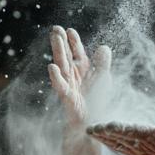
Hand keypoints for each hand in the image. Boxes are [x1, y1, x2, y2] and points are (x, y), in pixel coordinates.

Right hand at [47, 25, 111, 154]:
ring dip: (58, 52)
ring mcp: (69, 86)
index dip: (74, 42)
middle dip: (61, 42)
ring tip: (55, 38)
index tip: (69, 30)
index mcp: (82, 70)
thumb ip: (102, 64)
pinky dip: (56, 77)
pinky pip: (61, 86)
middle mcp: (73, 76)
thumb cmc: (95, 101)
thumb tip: (103, 46)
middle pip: (66, 56)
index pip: (77, 52)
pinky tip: (52, 67)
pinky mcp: (68, 98)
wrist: (91, 125)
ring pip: (62, 66)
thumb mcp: (102, 80)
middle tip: (56, 29)